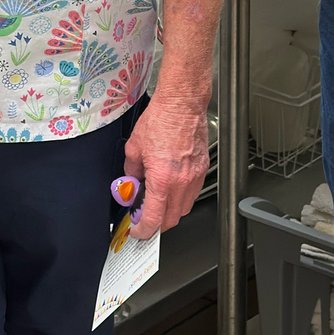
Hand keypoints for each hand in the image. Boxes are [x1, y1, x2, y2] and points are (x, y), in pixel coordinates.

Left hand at [121, 89, 210, 235]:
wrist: (182, 103)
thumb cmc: (161, 119)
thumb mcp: (134, 148)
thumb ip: (131, 172)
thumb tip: (131, 184)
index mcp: (163, 179)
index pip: (154, 219)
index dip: (143, 230)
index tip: (136, 230)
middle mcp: (182, 181)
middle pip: (172, 219)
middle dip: (157, 225)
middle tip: (144, 220)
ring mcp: (195, 176)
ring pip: (184, 208)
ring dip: (170, 211)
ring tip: (156, 203)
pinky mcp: (203, 168)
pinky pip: (192, 192)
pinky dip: (181, 197)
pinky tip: (170, 188)